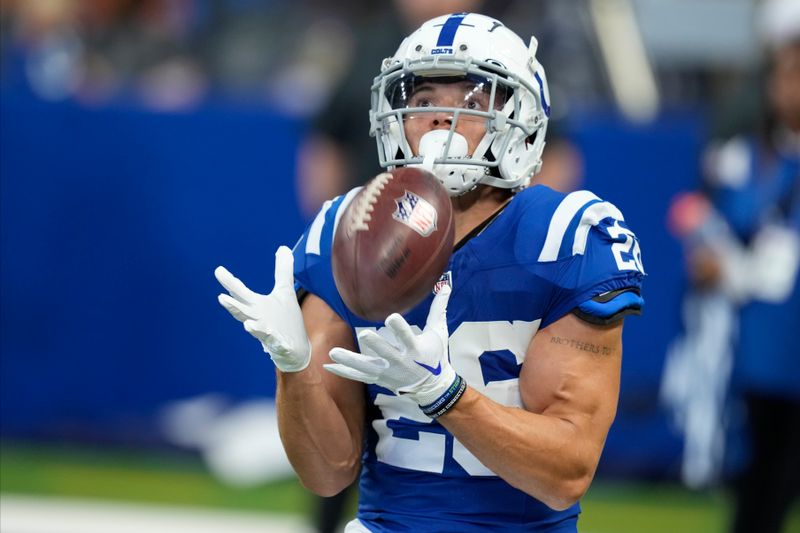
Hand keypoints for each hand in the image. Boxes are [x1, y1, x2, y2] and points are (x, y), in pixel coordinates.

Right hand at [215, 246, 310, 371]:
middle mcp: (259, 319)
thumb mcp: (285, 291)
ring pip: (257, 330)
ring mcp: (269, 334)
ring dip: (252, 327)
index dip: (230, 283)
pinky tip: (278, 339)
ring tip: (248, 324)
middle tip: (221, 297)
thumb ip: (283, 271)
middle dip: (233, 305)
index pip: (241, 293)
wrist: (294, 349)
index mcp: (257, 306)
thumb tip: (283, 248)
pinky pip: (279, 344)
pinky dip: (277, 342)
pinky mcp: (281, 345)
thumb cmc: (284, 320)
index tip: (218, 271)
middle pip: (244, 311)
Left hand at [325, 286, 457, 407]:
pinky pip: (359, 377)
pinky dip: (343, 371)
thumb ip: (439, 309)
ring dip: (349, 360)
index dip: (400, 329)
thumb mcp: (439, 332)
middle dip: (376, 345)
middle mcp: (401, 363)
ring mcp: (388, 373)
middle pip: (387, 353)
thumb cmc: (435, 356)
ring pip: (367, 367)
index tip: (392, 318)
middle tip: (365, 335)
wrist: (432, 388)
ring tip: (332, 352)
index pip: (408, 338)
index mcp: (416, 350)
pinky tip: (328, 366)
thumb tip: (446, 285)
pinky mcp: (379, 379)